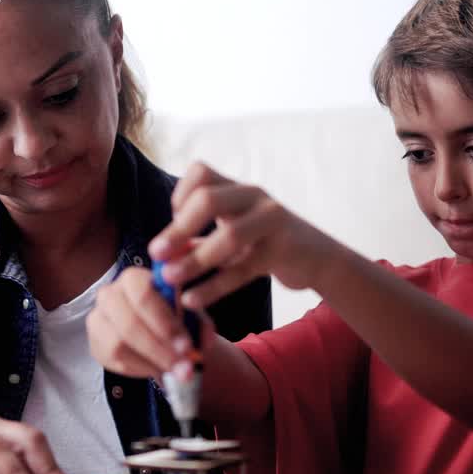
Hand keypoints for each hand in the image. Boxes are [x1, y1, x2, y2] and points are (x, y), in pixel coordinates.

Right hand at [87, 266, 216, 379]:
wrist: (157, 331)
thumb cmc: (175, 317)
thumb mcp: (192, 316)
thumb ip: (201, 325)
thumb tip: (205, 340)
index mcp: (133, 278)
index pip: (143, 295)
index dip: (165, 323)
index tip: (187, 346)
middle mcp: (109, 294)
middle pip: (129, 323)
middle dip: (159, 349)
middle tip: (184, 368)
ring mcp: (97, 318)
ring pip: (118, 345)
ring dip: (150, 363)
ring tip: (174, 373)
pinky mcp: (95, 342)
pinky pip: (113, 361)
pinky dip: (139, 369)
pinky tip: (157, 371)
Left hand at [149, 162, 338, 306]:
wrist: (316, 257)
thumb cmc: (263, 243)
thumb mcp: (231, 232)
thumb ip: (198, 240)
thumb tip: (160, 254)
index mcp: (237, 188)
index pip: (200, 173)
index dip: (179, 196)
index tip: (173, 225)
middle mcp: (254, 196)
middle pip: (208, 198)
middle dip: (178, 228)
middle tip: (156, 254)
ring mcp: (272, 220)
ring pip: (229, 234)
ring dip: (195, 259)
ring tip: (170, 279)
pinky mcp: (284, 249)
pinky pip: (244, 269)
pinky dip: (214, 286)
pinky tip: (192, 300)